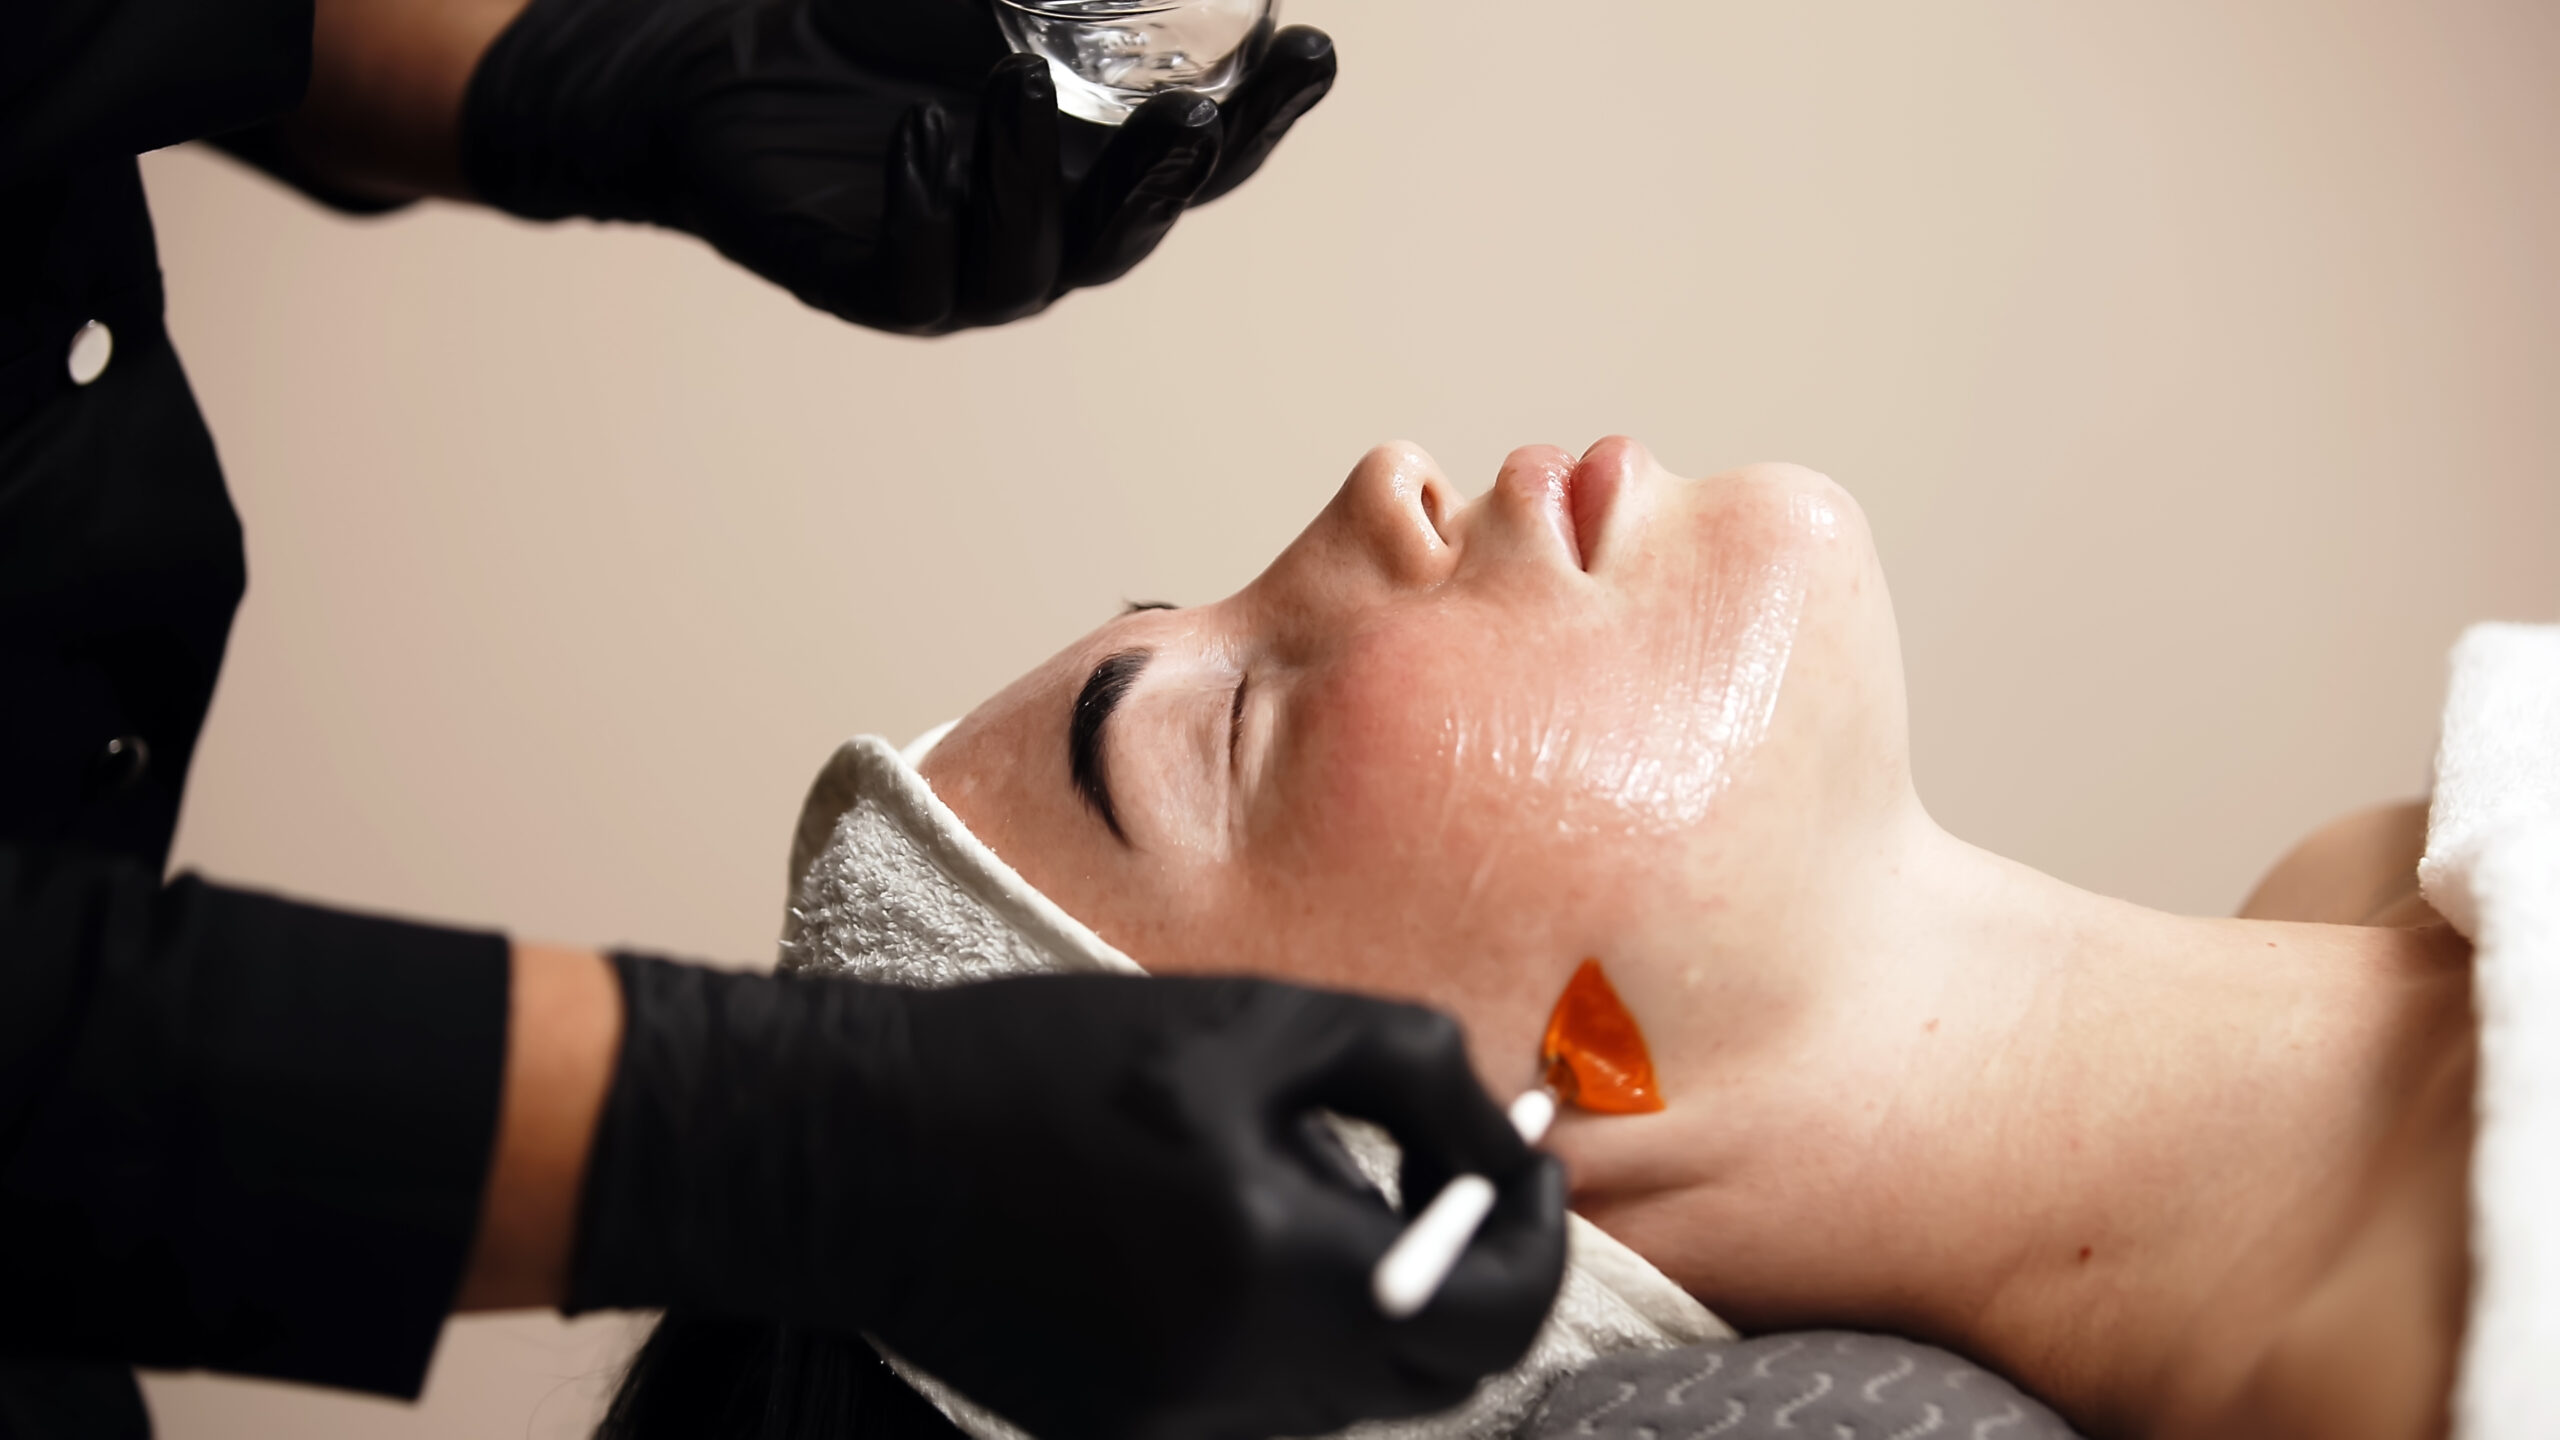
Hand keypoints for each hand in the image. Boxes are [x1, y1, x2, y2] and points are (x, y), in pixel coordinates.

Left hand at [460, 0, 1334, 333]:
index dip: (1268, 113)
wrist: (711, 67)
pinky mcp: (872, 288)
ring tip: (1016, 82)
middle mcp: (1054, 229)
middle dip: (1172, 170)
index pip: (1212, 150)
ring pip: (1029, 250)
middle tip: (1196, 113)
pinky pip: (912, 270)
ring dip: (1030, 172)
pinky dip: (922, 206)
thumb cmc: (865, 20)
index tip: (1311, 51)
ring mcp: (966, 270)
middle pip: (1139, 220)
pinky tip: (921, 132)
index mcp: (1102, 161)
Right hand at [569, 961, 1566, 1439]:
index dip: (1538, 1238)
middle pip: (1436, 1373)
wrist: (848, 1148)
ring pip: (1353, 1391)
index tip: (1528, 1161)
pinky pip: (1263, 1398)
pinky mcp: (1122, 1432)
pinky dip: (1292, 1327)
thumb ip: (1412, 1071)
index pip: (1493, 1319)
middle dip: (1470, 1272)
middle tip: (1450, 1169)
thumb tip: (1508, 1140)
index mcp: (1278, 1274)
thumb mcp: (1251, 1021)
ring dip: (1380, 1298)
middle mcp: (1239, 1384)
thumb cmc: (1044, 1060)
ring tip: (1313, 1181)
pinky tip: (1226, 1233)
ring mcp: (1175, 1427)